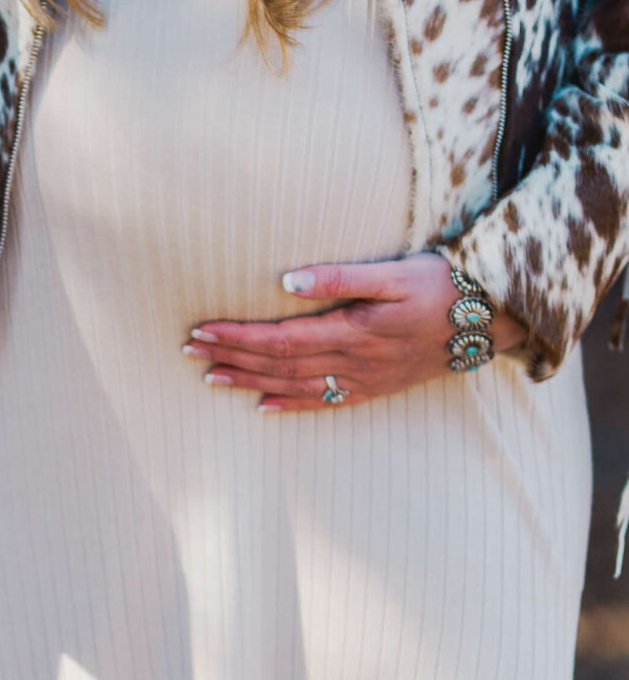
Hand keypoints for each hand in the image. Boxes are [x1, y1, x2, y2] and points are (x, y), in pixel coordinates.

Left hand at [183, 253, 525, 410]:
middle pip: (277, 364)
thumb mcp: (395, 272)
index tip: (201, 330)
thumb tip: (287, 280)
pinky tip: (261, 406)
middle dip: (230, 358)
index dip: (237, 337)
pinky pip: (323, 402)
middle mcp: (351, 362)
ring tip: (209, 377)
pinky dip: (289, 405)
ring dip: (248, 382)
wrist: (489, 319)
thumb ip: (340, 276)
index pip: (279, 339)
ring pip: (292, 384)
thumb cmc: (442, 285)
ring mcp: (361, 380)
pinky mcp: (373, 387)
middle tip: (188, 351)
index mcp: (351, 331)